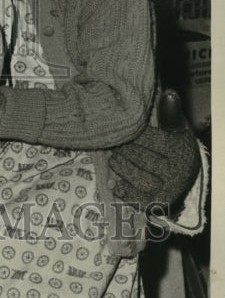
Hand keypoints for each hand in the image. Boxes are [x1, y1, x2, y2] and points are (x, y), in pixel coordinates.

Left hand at [109, 90, 200, 209]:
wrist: (183, 176)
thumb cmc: (172, 145)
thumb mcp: (174, 128)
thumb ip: (169, 113)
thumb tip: (170, 93)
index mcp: (181, 147)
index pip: (147, 138)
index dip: (131, 133)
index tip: (124, 129)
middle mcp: (179, 170)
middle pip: (140, 157)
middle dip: (123, 149)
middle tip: (115, 144)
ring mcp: (170, 189)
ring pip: (138, 178)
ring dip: (120, 167)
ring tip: (115, 159)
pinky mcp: (160, 204)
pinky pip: (139, 199)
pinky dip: (124, 191)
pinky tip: (115, 183)